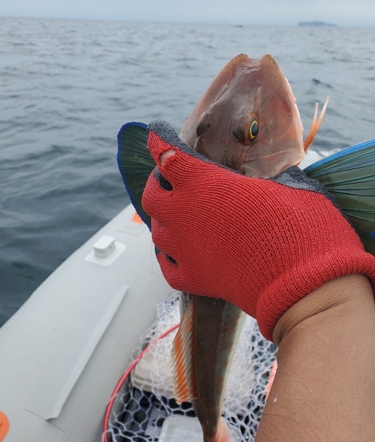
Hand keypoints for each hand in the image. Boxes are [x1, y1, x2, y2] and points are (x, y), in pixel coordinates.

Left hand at [142, 120, 374, 340]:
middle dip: (158, 184)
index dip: (159, 142)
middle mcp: (183, 213)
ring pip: (156, 230)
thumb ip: (261, 178)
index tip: (156, 136)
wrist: (299, 279)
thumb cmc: (297, 224)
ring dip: (165, 220)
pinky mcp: (190, 278)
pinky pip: (166, 265)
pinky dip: (169, 256)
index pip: (167, 154)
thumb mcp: (284, 185)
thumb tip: (268, 177)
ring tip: (180, 218)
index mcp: (202, 182)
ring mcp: (183, 249)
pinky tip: (178, 253)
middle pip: (151, 195)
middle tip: (171, 182)